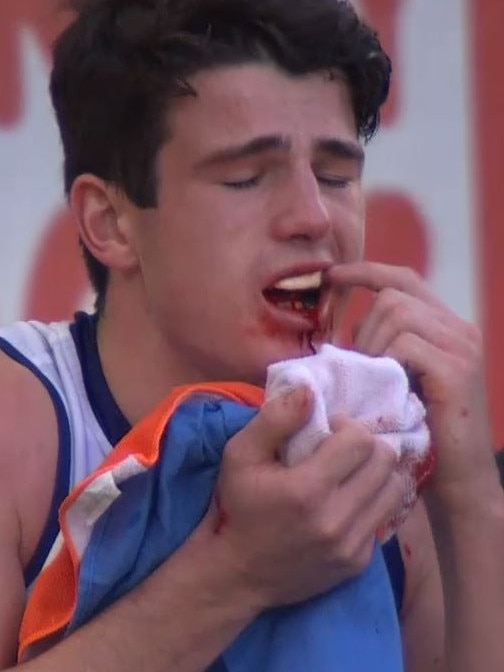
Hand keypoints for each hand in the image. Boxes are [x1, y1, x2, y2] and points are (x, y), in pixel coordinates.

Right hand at [201, 386, 403, 609]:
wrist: (237, 574)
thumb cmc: (237, 506)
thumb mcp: (240, 454)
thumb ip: (275, 419)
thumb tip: (310, 391)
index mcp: (306, 490)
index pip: (360, 440)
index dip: (347, 426)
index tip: (329, 430)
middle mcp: (336, 520)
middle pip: (385, 461)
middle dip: (367, 445)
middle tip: (343, 448)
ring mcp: (351, 546)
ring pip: (395, 489)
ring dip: (376, 472)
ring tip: (352, 472)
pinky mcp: (358, 563)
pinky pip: (384, 517)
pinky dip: (370, 501)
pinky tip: (346, 500)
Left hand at [326, 262, 497, 502]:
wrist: (457, 480)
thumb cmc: (417, 430)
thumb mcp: (395, 380)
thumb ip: (379, 349)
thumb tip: (342, 329)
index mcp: (445, 326)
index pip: (402, 278)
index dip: (365, 271)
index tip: (331, 275)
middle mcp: (459, 328)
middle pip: (394, 294)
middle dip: (364, 324)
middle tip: (360, 364)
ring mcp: (461, 346)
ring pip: (398, 313)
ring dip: (371, 344)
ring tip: (373, 380)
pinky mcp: (457, 369)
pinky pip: (406, 344)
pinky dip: (385, 361)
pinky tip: (386, 388)